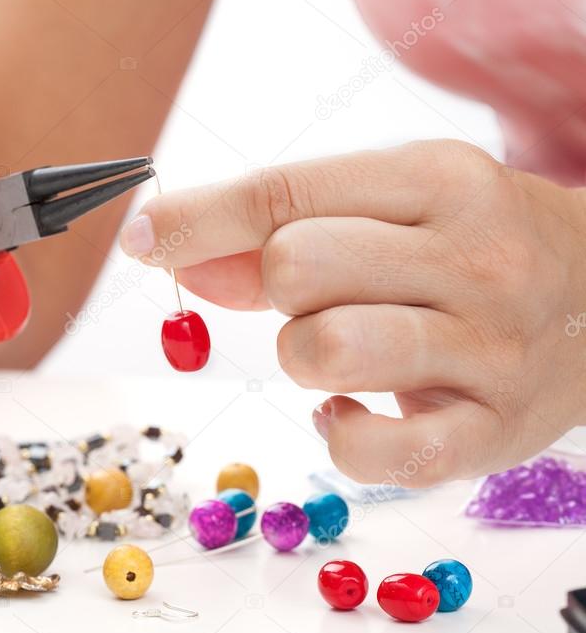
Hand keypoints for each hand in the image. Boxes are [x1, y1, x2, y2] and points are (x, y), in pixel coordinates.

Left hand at [121, 140, 585, 484]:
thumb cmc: (470, 249)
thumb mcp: (391, 209)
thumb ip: (280, 229)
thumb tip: (176, 253)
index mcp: (438, 180)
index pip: (286, 192)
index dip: (197, 219)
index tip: (140, 237)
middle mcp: (473, 257)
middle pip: (297, 267)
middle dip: (276, 289)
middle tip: (315, 297)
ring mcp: (490, 350)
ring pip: (325, 350)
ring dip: (304, 357)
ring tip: (338, 351)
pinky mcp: (492, 434)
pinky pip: (377, 453)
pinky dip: (341, 437)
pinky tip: (351, 413)